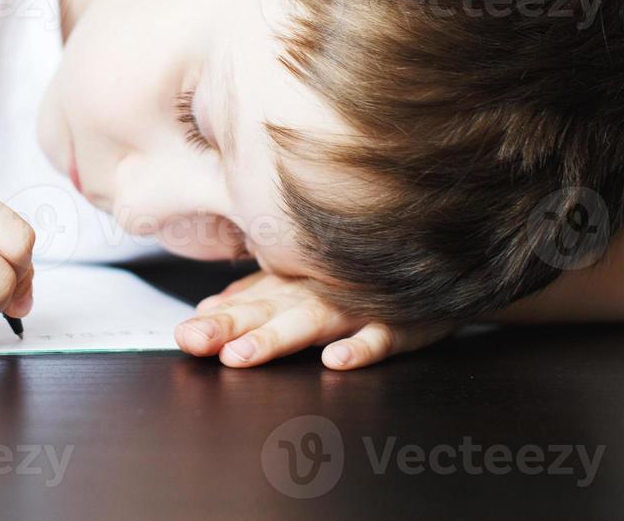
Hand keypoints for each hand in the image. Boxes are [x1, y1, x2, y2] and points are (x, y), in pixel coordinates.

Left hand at [173, 270, 455, 370]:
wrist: (440, 263)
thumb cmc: (363, 277)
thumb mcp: (306, 282)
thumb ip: (259, 294)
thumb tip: (209, 306)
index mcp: (296, 285)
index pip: (247, 303)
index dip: (214, 319)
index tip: (183, 335)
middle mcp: (321, 292)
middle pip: (268, 310)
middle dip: (229, 326)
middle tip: (195, 342)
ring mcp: (361, 305)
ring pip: (314, 321)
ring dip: (277, 337)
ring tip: (243, 355)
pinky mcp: (403, 319)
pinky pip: (383, 335)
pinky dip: (361, 346)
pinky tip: (336, 359)